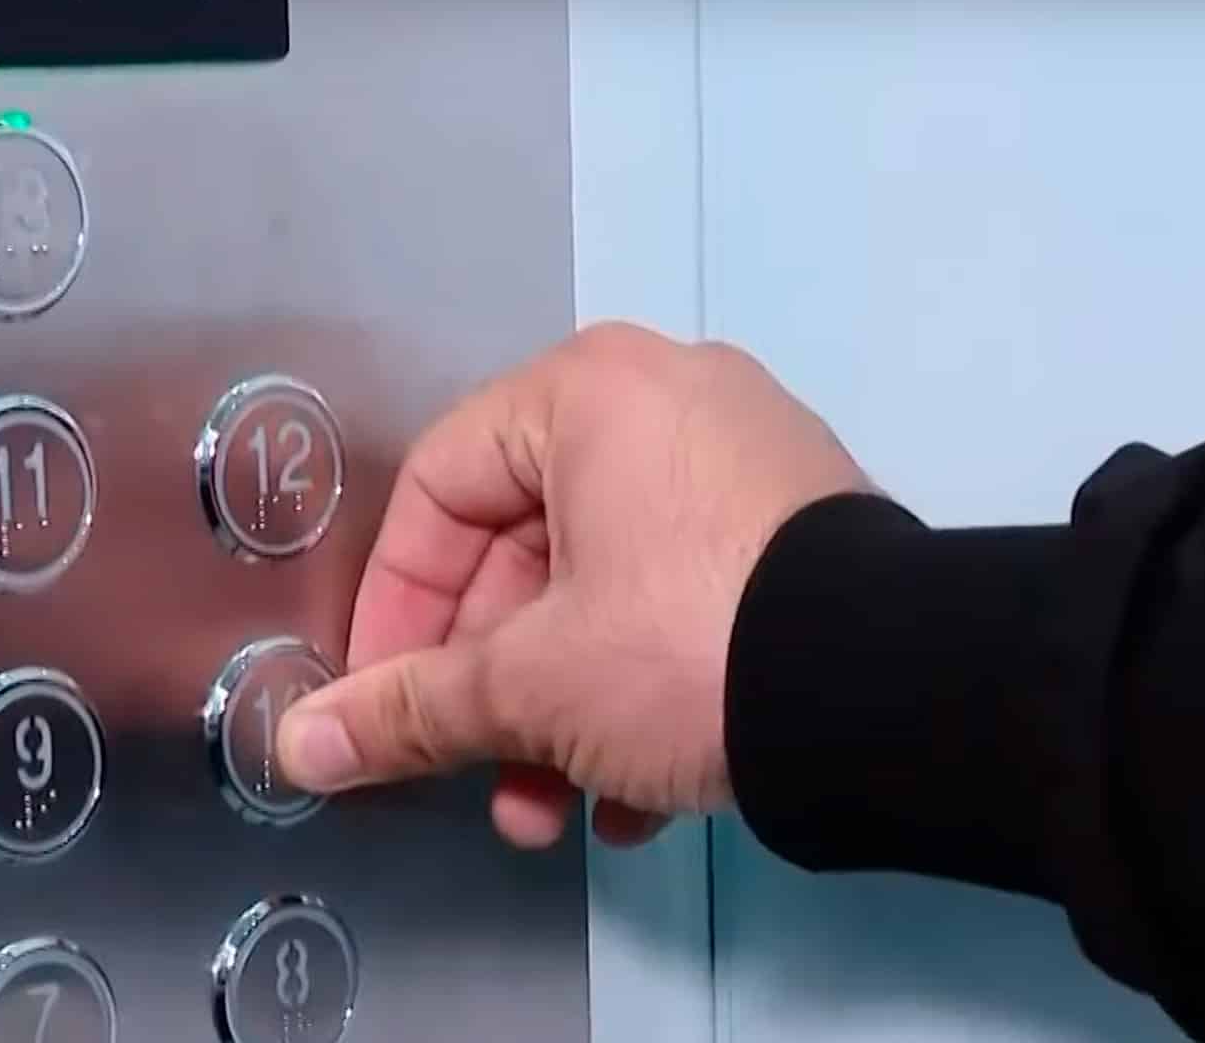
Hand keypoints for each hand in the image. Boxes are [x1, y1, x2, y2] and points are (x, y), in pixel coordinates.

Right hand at [275, 321, 872, 848]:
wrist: (902, 695)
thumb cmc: (688, 646)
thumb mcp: (531, 685)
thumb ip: (407, 707)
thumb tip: (302, 744)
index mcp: (587, 392)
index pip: (438, 490)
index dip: (392, 608)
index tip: (379, 701)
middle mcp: (667, 401)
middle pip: (523, 552)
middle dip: (490, 690)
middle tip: (475, 775)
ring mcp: (744, 463)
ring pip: (602, 591)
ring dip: (560, 712)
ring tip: (558, 812)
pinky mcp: (799, 533)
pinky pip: (682, 599)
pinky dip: (643, 692)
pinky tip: (639, 796)